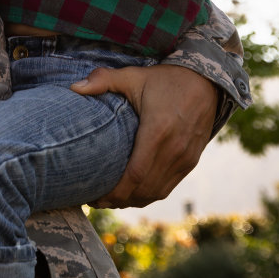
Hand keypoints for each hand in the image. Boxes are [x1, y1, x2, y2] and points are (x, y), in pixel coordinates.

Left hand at [71, 62, 217, 207]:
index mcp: (158, 131)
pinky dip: (148, 195)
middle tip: (94, 201)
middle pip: (144, 189)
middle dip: (118, 200)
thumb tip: (73, 87)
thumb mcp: (133, 76)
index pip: (135, 174)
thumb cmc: (165, 80)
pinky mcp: (190, 162)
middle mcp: (174, 150)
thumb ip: (104, 80)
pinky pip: (168, 187)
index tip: (93, 195)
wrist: (206, 83)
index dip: (115, 191)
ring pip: (156, 192)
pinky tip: (132, 194)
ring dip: (133, 201)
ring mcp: (185, 159)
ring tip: (109, 201)